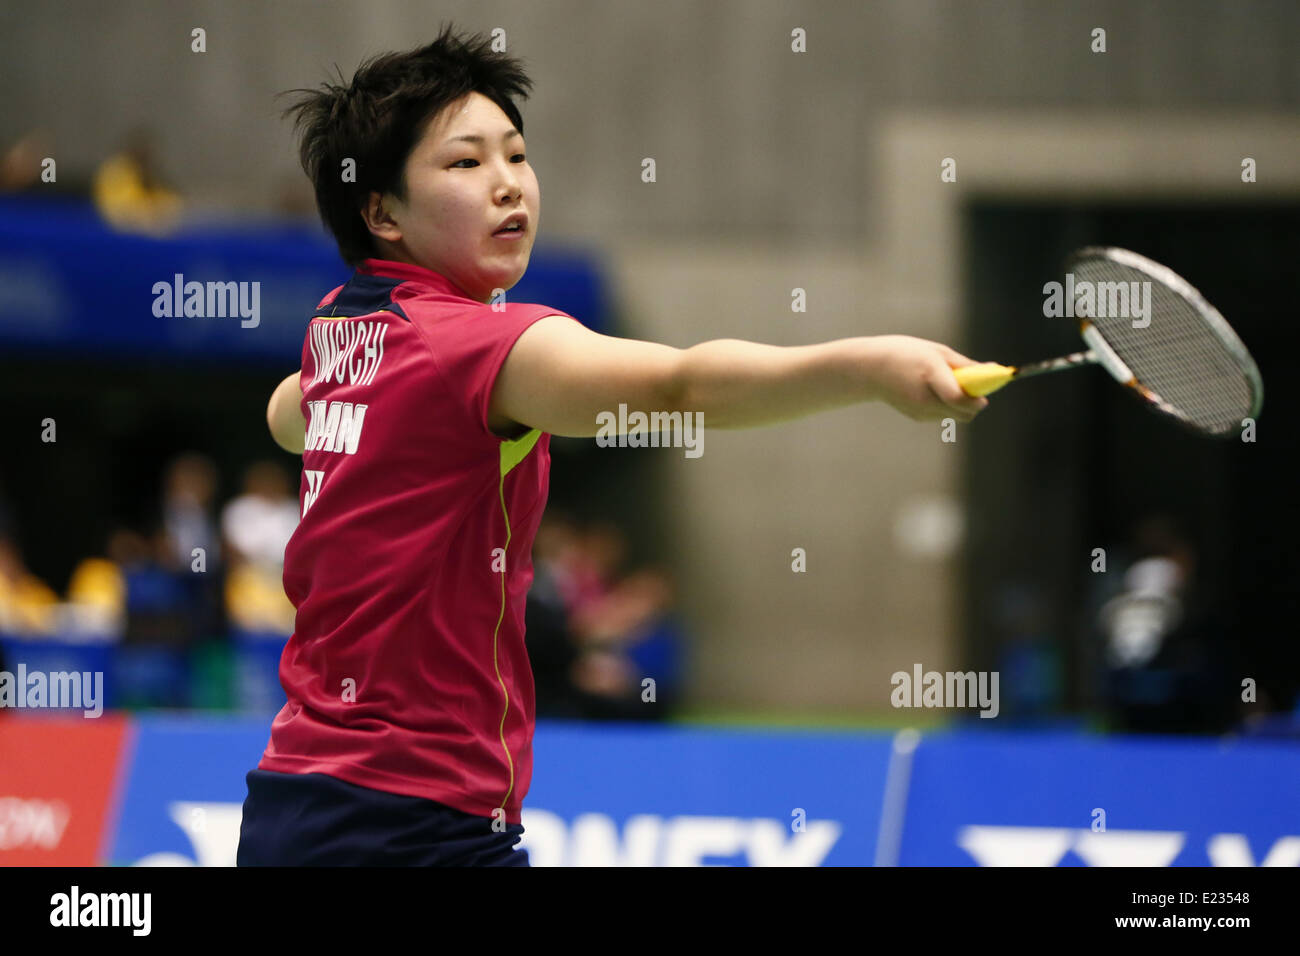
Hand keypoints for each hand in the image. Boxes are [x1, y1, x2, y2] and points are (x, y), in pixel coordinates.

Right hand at [866, 335, 989, 422]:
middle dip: (974, 404)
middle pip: (963, 412)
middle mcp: (925, 397)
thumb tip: (993, 369)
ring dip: (960, 404)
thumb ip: (965, 365)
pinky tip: (931, 390)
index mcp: (930, 374)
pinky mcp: (917, 417)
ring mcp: (920, 410)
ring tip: (946, 384)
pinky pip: (943, 415)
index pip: (959, 398)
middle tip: (972, 388)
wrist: (870, 369)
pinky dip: (946, 405)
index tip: (984, 395)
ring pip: (955, 415)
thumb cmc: (906, 353)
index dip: (976, 400)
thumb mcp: (937, 351)